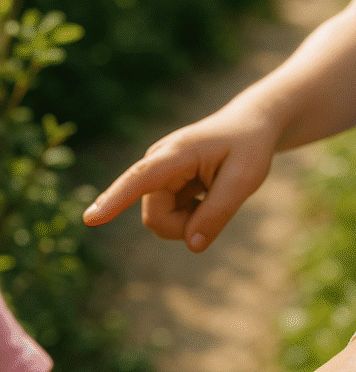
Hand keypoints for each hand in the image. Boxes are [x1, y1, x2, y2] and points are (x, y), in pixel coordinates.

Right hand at [82, 95, 280, 250]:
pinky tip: (206, 193)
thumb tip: (192, 246)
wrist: (249, 125)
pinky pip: (169, 217)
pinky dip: (191, 216)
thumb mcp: (244, 180)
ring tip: (212, 196)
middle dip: (186, 227)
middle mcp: (157, 162)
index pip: (140, 180)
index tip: (90, 219)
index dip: (115, 201)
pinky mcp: (162, 184)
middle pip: (156, 217)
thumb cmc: (249, 148)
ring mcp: (157, 175)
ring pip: (161, 221)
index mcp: (175, 154)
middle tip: (219, 205)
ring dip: (189, 221)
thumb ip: (218, 213)